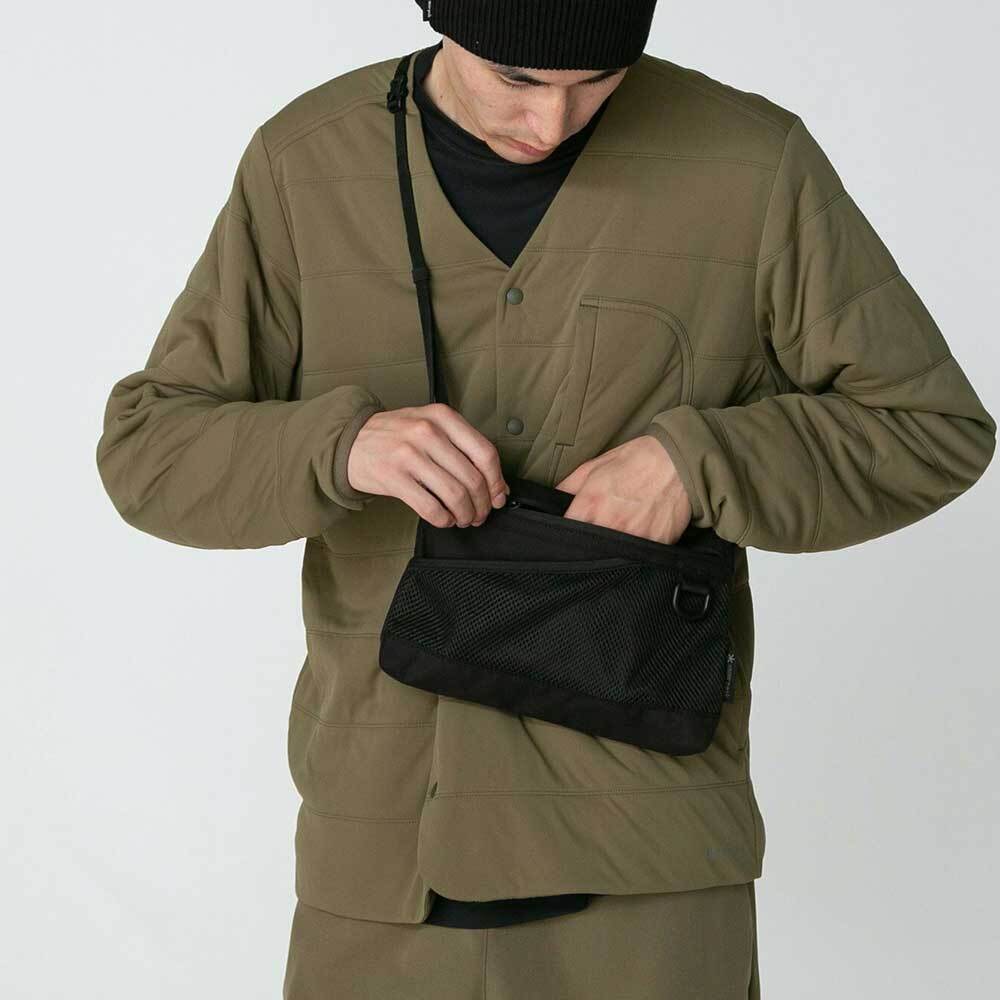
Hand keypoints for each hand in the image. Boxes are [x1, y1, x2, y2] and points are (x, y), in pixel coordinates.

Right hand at [346, 403, 509, 527]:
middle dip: (482, 504)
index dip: (496, 481)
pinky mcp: (393, 477)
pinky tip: (444, 519)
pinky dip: (443, 519)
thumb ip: (462, 448)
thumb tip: (496, 485)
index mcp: (443, 417)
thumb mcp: (430, 425)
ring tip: (463, 519)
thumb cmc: (397, 436)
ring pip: (455, 495)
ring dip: (465, 514)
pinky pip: (430, 507)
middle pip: (472, 478)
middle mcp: (428, 432)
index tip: (498, 497)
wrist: (350, 440)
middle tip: (480, 514)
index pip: (485, 453)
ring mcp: (409, 454)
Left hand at [553, 435, 691, 544]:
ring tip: (620, 537)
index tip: (569, 537)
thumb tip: (549, 502)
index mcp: (589, 506)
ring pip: (613, 557)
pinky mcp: (655, 545)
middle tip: (596, 538)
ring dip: (612, 552)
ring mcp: (633, 538)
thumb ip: (567, 487)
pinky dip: (637, 552)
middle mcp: (609, 525)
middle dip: (588, 547)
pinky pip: (640, 557)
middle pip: (588, 551)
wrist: (678, 461)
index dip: (565, 537)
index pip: (565, 535)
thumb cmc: (635, 460)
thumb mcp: (593, 467)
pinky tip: (641, 536)